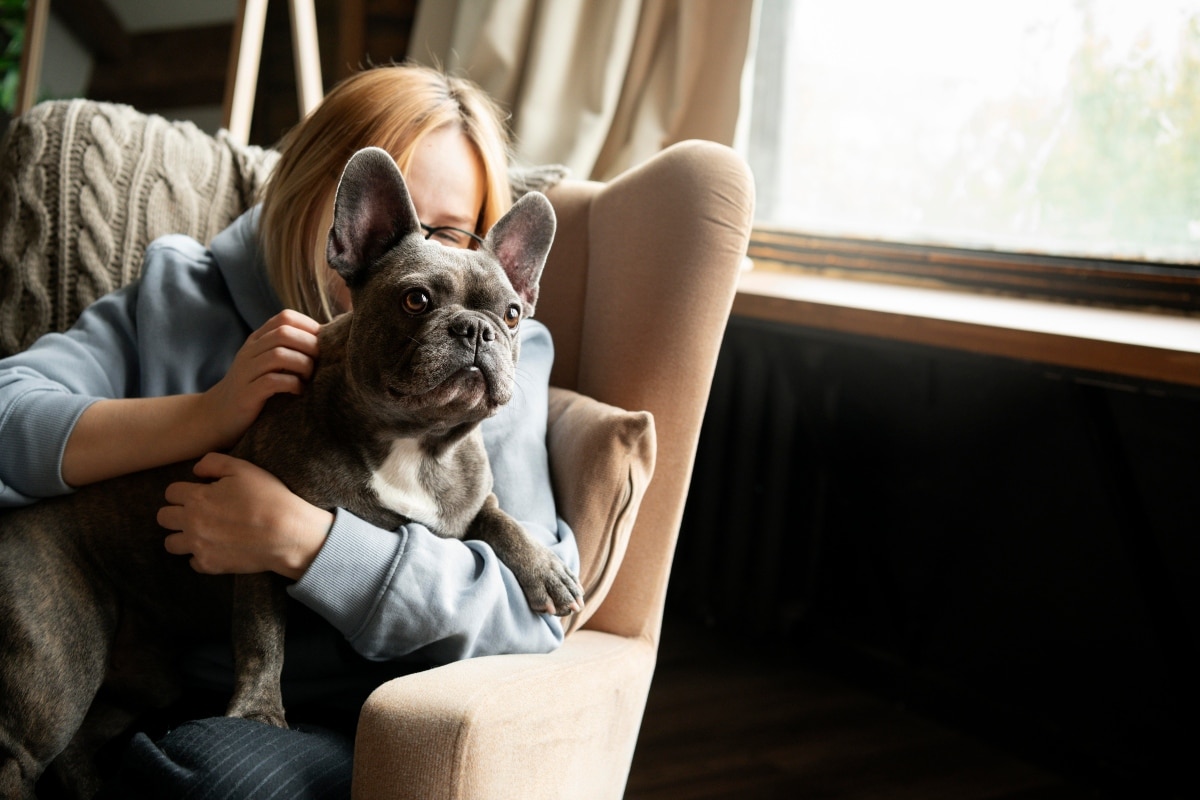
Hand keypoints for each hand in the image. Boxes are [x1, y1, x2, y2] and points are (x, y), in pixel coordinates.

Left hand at [158, 453, 332, 579]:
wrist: (287, 533)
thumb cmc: (268, 497)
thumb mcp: (243, 468)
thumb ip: (213, 463)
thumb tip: (196, 471)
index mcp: (196, 498)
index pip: (171, 492)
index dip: (185, 490)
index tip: (200, 492)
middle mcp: (191, 523)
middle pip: (163, 517)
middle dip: (177, 512)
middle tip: (198, 511)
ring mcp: (199, 546)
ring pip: (170, 543)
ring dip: (182, 536)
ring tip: (201, 532)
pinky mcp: (210, 565)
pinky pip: (192, 562)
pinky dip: (201, 555)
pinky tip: (217, 547)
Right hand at [201, 310, 320, 449]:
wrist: (217, 415)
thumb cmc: (254, 388)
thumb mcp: (268, 363)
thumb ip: (288, 349)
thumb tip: (326, 341)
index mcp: (257, 340)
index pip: (284, 317)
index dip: (308, 326)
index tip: (322, 343)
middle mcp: (250, 352)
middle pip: (284, 333)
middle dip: (310, 345)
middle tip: (321, 362)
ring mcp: (246, 372)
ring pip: (278, 355)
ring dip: (303, 365)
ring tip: (309, 378)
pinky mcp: (246, 394)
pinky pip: (271, 382)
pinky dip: (292, 385)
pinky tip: (298, 391)